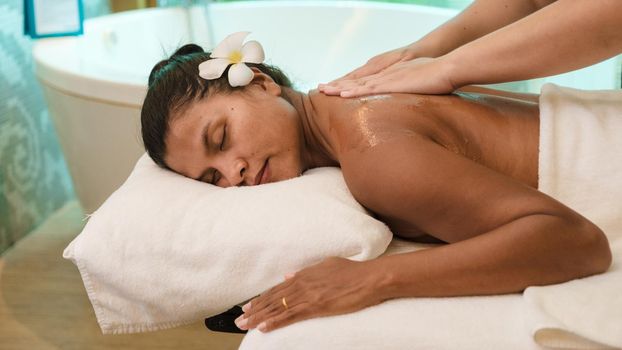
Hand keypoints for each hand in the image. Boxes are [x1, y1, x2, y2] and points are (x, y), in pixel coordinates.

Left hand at [234, 257, 387, 332]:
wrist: (369, 278)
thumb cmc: (352, 271)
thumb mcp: (326, 265)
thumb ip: (306, 271)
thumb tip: (288, 276)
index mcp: (304, 275)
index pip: (278, 289)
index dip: (262, 298)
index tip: (249, 305)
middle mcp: (301, 284)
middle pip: (273, 299)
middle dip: (255, 309)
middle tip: (239, 319)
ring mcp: (307, 296)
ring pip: (277, 308)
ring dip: (259, 317)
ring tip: (245, 324)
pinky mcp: (316, 307)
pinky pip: (291, 316)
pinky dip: (275, 322)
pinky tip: (264, 327)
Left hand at [319, 56, 456, 96]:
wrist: (447, 68)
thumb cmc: (437, 77)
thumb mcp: (418, 85)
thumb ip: (407, 92)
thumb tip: (404, 103)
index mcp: (389, 74)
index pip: (364, 80)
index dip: (348, 84)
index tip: (334, 89)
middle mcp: (385, 74)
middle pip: (356, 79)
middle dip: (337, 84)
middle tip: (319, 88)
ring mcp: (388, 78)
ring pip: (358, 83)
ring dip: (339, 87)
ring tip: (323, 91)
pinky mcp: (393, 83)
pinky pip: (369, 88)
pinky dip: (355, 90)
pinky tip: (343, 93)